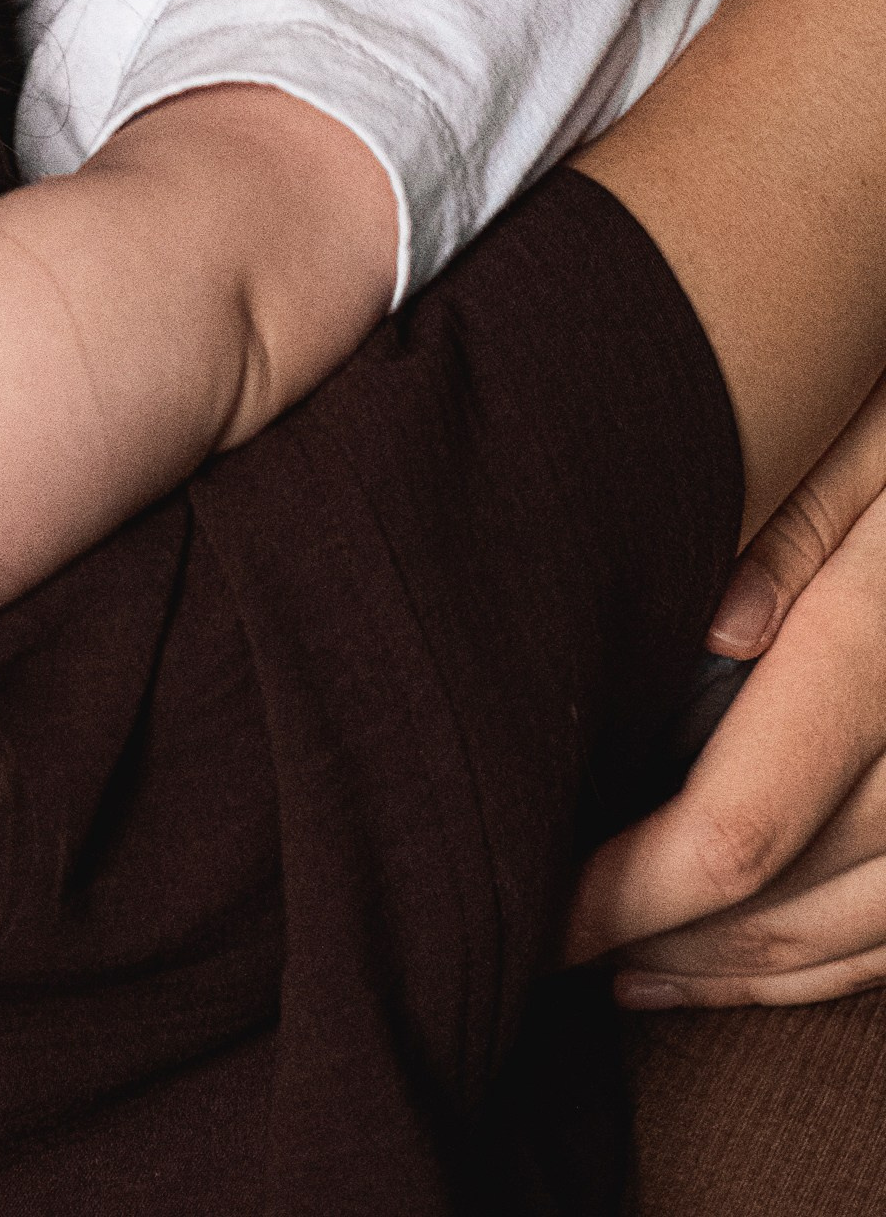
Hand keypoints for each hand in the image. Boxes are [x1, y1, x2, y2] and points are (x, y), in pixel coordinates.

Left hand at [567, 370, 885, 1003]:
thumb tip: (717, 626)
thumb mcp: (879, 419)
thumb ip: (803, 511)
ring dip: (744, 971)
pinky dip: (838, 959)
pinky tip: (759, 955)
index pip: (741, 823)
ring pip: (863, 938)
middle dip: (665, 938)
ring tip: (633, 963)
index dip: (626, 892)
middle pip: (796, 901)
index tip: (538, 907)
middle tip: (549, 938)